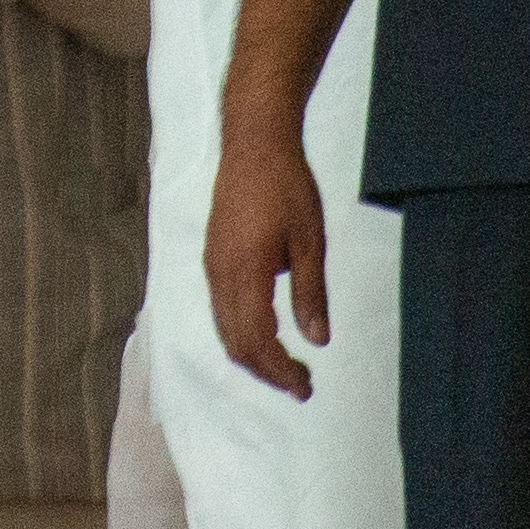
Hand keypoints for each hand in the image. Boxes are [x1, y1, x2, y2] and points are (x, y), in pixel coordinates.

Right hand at [207, 117, 335, 395]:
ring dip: (253, 354)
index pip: (257, 340)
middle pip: (235, 343)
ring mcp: (212, 266)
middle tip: (301, 383)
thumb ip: (310, 292)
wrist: (254, 142)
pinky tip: (267, 331)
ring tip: (286, 364)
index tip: (306, 386)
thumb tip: (317, 340)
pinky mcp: (213, 257)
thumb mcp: (310, 240)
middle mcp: (220, 275)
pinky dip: (241, 333)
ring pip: (224, 329)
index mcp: (245, 272)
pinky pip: (220, 310)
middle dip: (266, 371)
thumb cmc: (287, 187)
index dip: (279, 371)